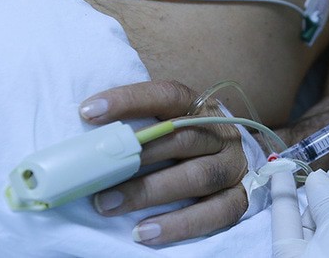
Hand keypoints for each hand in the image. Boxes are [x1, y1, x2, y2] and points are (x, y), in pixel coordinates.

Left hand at [79, 80, 250, 244]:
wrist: (236, 161)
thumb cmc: (188, 144)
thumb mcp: (171, 125)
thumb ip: (143, 125)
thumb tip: (89, 140)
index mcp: (199, 108)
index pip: (167, 96)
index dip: (130, 100)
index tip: (88, 111)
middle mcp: (220, 133)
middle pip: (182, 139)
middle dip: (136, 156)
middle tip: (95, 176)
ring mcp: (234, 166)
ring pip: (198, 176)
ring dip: (151, 191)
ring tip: (109, 206)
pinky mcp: (240, 197)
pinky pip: (216, 213)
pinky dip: (180, 224)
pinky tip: (145, 233)